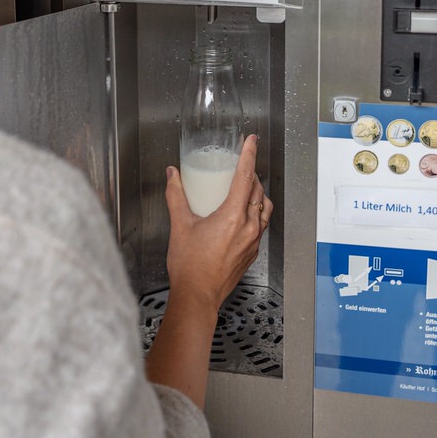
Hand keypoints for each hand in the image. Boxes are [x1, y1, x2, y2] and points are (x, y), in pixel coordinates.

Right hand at [163, 134, 272, 312]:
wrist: (197, 297)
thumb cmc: (190, 266)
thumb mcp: (180, 225)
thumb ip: (176, 195)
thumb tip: (173, 175)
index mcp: (233, 216)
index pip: (246, 177)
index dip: (249, 155)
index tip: (251, 141)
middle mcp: (248, 227)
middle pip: (257, 191)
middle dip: (251, 174)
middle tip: (242, 164)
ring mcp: (253, 241)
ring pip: (264, 208)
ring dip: (257, 194)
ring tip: (245, 187)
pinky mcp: (251, 252)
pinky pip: (261, 225)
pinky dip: (256, 212)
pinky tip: (243, 214)